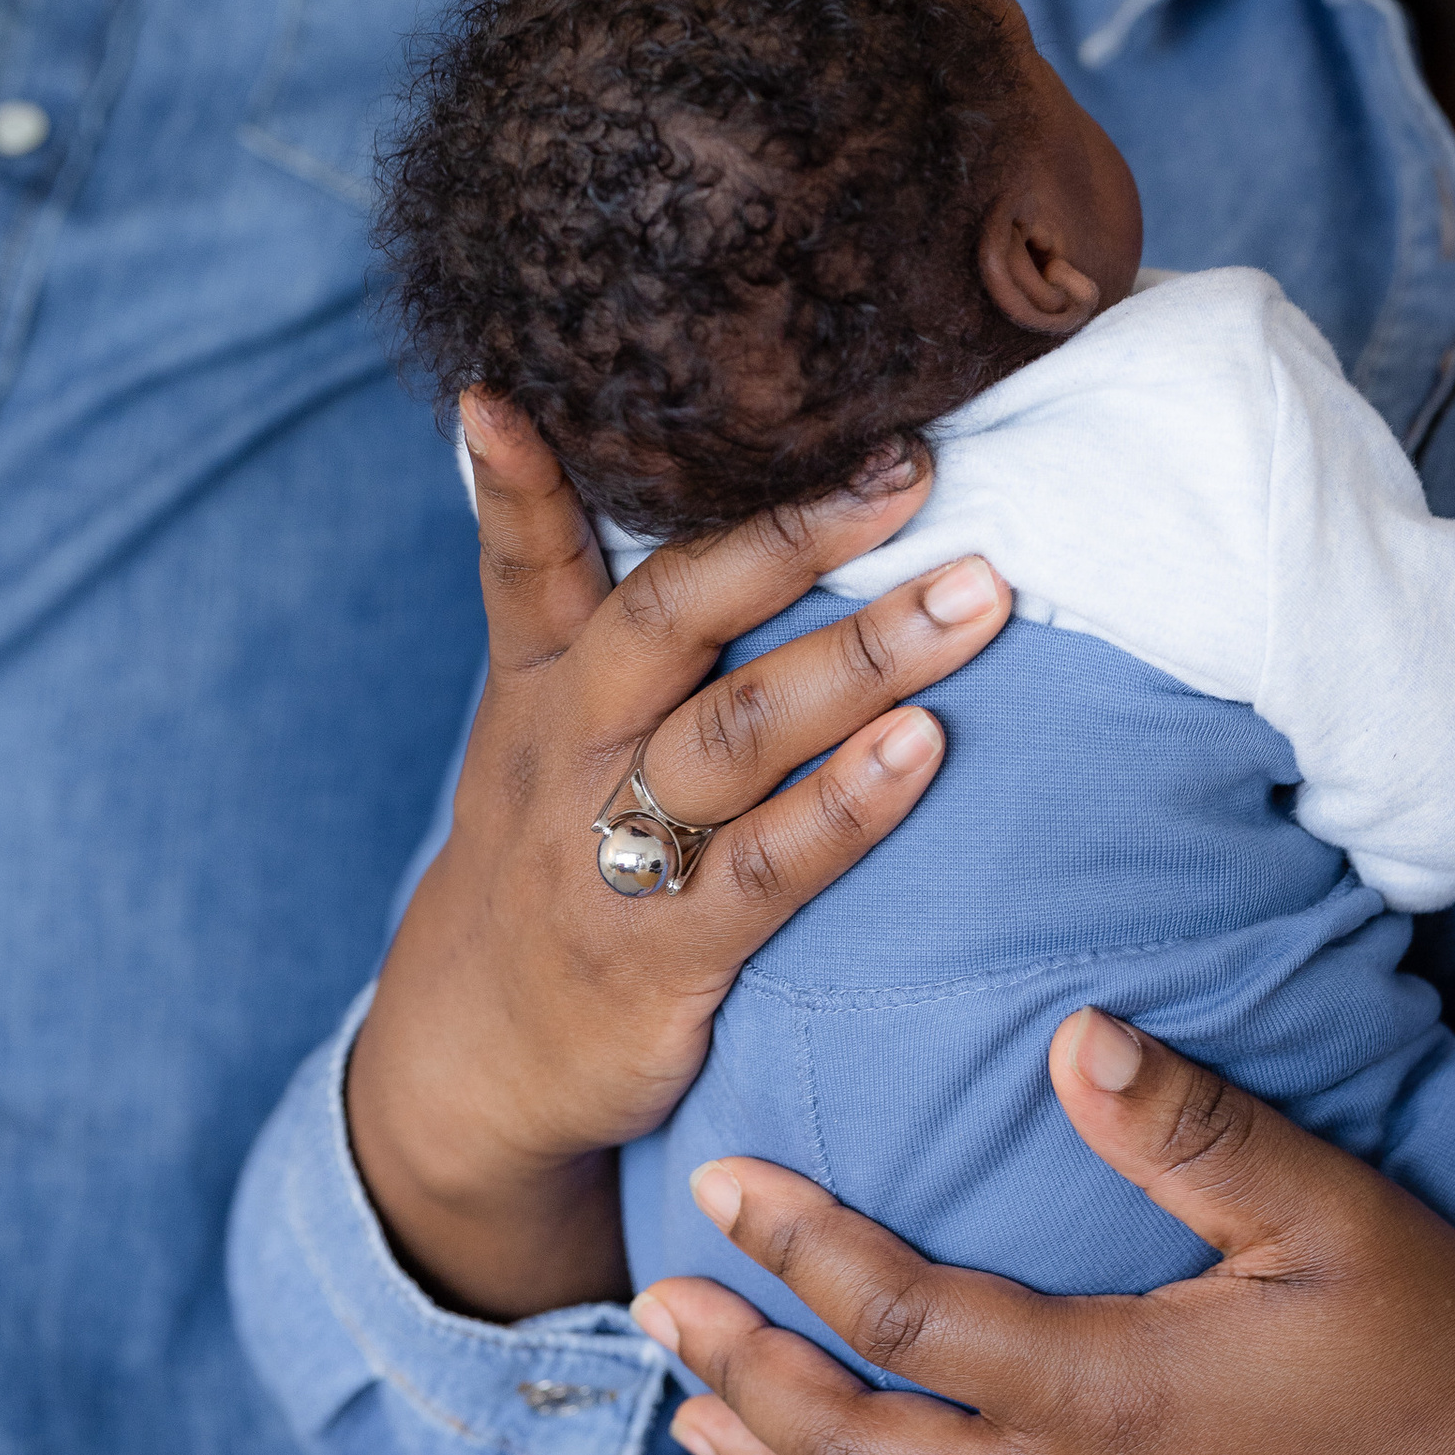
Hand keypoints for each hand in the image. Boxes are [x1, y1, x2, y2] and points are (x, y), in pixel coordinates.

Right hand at [343, 391, 1010, 1320]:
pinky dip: (848, 804)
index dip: (516, 480)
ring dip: (865, 654)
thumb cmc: (544, 849)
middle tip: (910, 466)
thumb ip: (557, 590)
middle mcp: (567, 752)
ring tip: (975, 595)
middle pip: (670, 619)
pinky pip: (767, 867)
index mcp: (541, 684)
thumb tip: (543, 426)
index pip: (524, 562)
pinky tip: (926, 747)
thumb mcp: (530, 722)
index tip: (502, 392)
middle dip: (793, 535)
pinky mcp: (662, 955)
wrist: (479, 1062)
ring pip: (738, 729)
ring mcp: (608, 851)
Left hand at [632, 1006, 1454, 1454]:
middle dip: (742, 1366)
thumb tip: (1073, 1033)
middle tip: (651, 1297)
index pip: (904, 1316)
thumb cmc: (1437, 1360)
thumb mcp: (1332, 1216)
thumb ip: (1194, 1125)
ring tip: (689, 1415)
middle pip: (853, 1448)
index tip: (717, 1174)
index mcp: (1105, 1397)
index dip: (799, 1242)